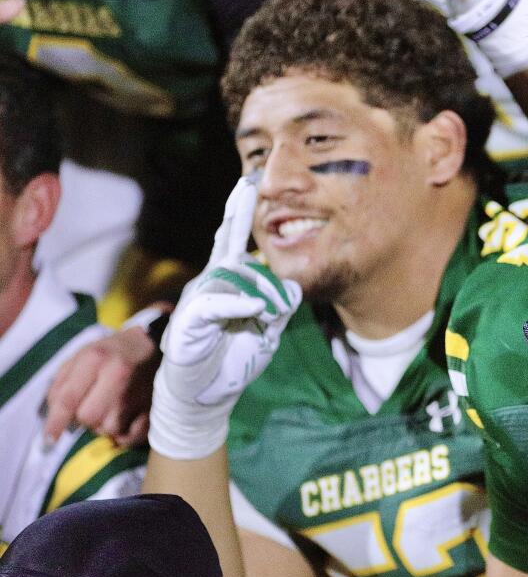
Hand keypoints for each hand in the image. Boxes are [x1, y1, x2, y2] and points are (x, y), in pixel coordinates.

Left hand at [44, 325, 159, 445]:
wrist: (153, 346)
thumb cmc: (111, 353)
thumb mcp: (80, 357)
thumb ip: (61, 384)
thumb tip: (54, 416)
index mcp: (95, 359)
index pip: (69, 399)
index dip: (56, 422)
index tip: (50, 438)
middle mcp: (118, 376)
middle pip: (89, 418)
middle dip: (85, 419)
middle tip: (92, 408)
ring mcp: (138, 393)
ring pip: (109, 429)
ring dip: (104, 426)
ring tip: (110, 411)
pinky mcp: (154, 407)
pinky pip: (130, 437)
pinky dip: (123, 435)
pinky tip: (125, 422)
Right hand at [148, 176, 300, 460]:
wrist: (207, 395)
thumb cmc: (234, 358)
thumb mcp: (268, 330)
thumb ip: (280, 307)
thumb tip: (291, 289)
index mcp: (227, 281)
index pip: (232, 239)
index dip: (237, 210)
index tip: (247, 180)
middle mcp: (209, 283)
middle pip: (231, 248)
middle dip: (238, 214)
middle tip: (249, 181)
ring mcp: (197, 299)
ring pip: (233, 280)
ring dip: (260, 295)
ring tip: (269, 316)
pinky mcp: (188, 320)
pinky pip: (215, 304)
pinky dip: (238, 305)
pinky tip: (255, 310)